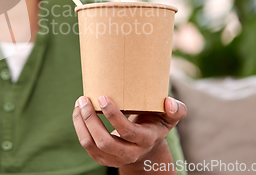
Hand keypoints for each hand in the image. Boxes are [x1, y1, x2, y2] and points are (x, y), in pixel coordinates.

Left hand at [72, 95, 186, 170]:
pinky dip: (79, 127)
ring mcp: (115, 159)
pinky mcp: (103, 159)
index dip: (113, 115)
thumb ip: (176, 110)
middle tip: (84, 99)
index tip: (103, 97)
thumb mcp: (169, 118)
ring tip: (79, 103)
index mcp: (145, 140)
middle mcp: (130, 153)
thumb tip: (169, 103)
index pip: (127, 132)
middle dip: (90, 119)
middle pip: (105, 141)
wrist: (147, 147)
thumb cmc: (155, 124)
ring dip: (81, 123)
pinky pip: (86, 145)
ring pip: (91, 145)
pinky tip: (79, 112)